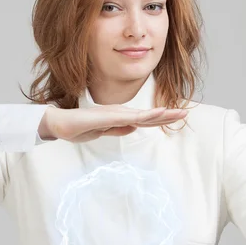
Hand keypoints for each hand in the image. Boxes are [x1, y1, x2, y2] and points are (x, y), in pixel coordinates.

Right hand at [39, 104, 186, 142]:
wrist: (59, 123)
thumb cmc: (77, 127)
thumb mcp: (102, 131)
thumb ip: (117, 129)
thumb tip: (134, 128)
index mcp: (120, 118)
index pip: (145, 120)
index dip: (161, 119)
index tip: (177, 117)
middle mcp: (120, 113)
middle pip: (149, 116)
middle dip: (168, 115)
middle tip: (186, 113)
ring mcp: (115, 114)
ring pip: (144, 115)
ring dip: (162, 114)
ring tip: (179, 113)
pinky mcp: (109, 115)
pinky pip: (131, 116)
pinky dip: (146, 116)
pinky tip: (158, 114)